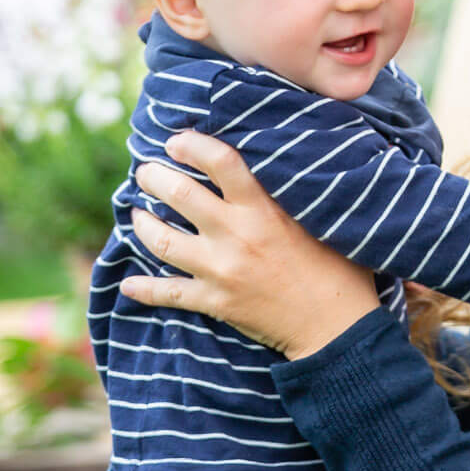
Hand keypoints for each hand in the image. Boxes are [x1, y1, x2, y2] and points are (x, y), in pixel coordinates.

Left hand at [124, 131, 380, 358]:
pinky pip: (169, 293)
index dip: (192, 145)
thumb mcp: (323, 220)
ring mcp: (221, 271)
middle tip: (147, 173)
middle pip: (178, 194)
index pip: (220, 162)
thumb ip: (294, 193)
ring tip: (137, 214)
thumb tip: (285, 161)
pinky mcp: (216, 302)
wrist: (336, 329)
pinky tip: (129, 284)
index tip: (176, 142)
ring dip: (142, 224)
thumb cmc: (340, 270)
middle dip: (153, 178)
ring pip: (162, 241)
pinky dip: (145, 289)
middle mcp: (235, 235)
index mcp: (263, 210)